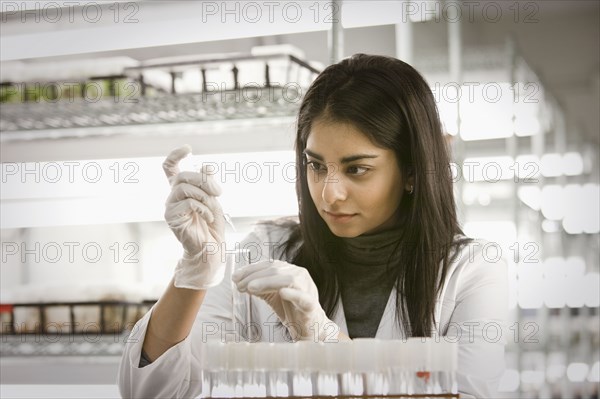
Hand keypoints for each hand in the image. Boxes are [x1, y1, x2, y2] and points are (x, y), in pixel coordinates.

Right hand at [163, 145, 225, 289]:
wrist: (210, 249)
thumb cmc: (211, 225)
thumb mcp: (213, 199)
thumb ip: (208, 183)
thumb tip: (207, 166)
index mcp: (182, 190)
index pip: (170, 168)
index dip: (175, 156)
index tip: (187, 148)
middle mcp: (173, 197)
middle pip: (181, 176)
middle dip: (202, 180)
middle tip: (219, 191)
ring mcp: (170, 207)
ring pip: (184, 188)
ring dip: (204, 195)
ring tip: (213, 207)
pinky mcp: (171, 218)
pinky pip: (188, 203)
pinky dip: (203, 208)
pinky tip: (208, 217)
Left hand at [232, 260, 339, 340]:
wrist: (309, 328)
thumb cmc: (291, 309)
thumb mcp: (271, 295)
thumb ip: (258, 287)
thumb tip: (239, 281)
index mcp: (290, 271)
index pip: (269, 265)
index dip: (251, 269)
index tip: (235, 277)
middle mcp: (300, 275)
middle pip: (276, 270)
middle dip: (255, 276)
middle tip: (239, 285)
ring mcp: (307, 289)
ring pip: (288, 279)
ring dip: (267, 282)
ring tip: (251, 287)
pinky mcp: (311, 305)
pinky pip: (303, 297)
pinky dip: (293, 294)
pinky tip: (282, 292)